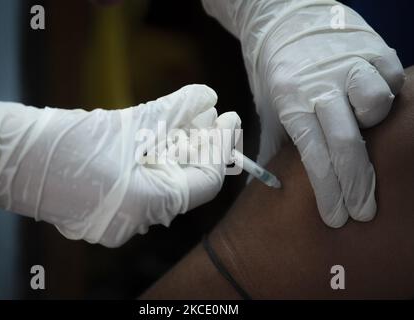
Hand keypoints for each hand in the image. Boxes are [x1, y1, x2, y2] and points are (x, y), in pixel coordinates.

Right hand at [0, 85, 240, 246]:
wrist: (6, 159)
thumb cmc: (62, 144)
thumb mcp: (125, 124)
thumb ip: (172, 113)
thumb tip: (207, 98)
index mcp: (145, 206)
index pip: (204, 183)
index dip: (221, 150)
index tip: (230, 119)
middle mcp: (137, 220)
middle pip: (186, 181)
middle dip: (203, 146)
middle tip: (216, 115)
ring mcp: (121, 217)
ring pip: (166, 181)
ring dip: (182, 150)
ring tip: (196, 118)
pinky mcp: (108, 208)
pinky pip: (145, 184)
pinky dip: (159, 159)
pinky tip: (167, 134)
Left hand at [203, 0, 404, 226]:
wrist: (285, 22)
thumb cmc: (276, 74)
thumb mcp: (268, 110)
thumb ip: (277, 145)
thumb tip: (275, 186)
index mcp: (290, 101)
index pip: (313, 154)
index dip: (327, 190)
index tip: (337, 217)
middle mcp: (321, 85)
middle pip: (346, 142)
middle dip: (357, 184)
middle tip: (363, 212)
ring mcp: (349, 64)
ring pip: (376, 105)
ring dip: (375, 127)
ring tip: (367, 134)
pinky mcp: (372, 49)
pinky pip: (392, 80)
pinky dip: (389, 97)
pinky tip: (376, 106)